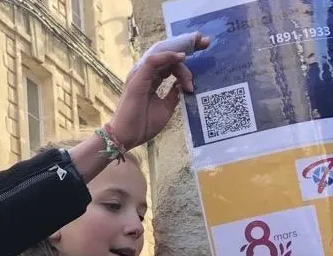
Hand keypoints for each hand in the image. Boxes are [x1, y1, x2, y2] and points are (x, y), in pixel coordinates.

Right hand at [106, 32, 209, 148]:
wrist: (126, 137)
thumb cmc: (143, 125)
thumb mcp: (165, 108)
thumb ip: (173, 94)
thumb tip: (183, 85)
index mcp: (151, 79)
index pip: (170, 62)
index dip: (187, 56)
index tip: (204, 50)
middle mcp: (146, 73)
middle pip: (168, 53)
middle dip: (187, 44)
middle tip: (206, 40)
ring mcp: (141, 74)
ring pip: (162, 53)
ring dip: (180, 46)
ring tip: (197, 42)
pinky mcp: (138, 78)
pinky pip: (153, 61)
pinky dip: (168, 56)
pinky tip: (182, 57)